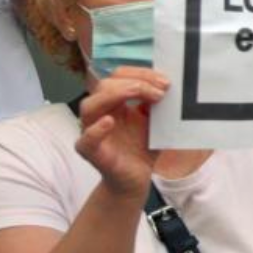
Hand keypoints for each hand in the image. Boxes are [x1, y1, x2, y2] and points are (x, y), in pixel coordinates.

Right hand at [75, 67, 168, 198]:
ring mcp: (91, 131)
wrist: (136, 179)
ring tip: (147, 97)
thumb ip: (154, 103)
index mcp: (113, 102)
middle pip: (105, 85)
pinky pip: (86, 139)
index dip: (142, 74)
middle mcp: (99, 113)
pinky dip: (96, 129)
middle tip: (162, 90)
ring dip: (118, 95)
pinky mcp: (90, 152)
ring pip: (90, 105)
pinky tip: (109, 122)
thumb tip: (165, 83)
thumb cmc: (142, 148)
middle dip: (136, 82)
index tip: (166, 82)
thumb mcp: (153, 120)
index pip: (119, 76)